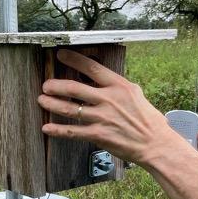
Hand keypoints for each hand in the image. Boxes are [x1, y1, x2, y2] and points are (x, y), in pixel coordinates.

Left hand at [37, 49, 197, 166]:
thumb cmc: (147, 119)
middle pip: (74, 88)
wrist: (155, 143)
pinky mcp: (98, 135)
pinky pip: (73, 131)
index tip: (61, 54)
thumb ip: (117, 86)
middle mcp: (109, 99)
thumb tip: (102, 79)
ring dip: (52, 104)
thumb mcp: (136, 94)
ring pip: (69, 108)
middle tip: (46, 85)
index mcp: (119, 86)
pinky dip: (57, 130)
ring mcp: (102, 117)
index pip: (92, 68)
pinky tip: (47, 128)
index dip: (74, 59)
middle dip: (55, 85)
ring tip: (42, 100)